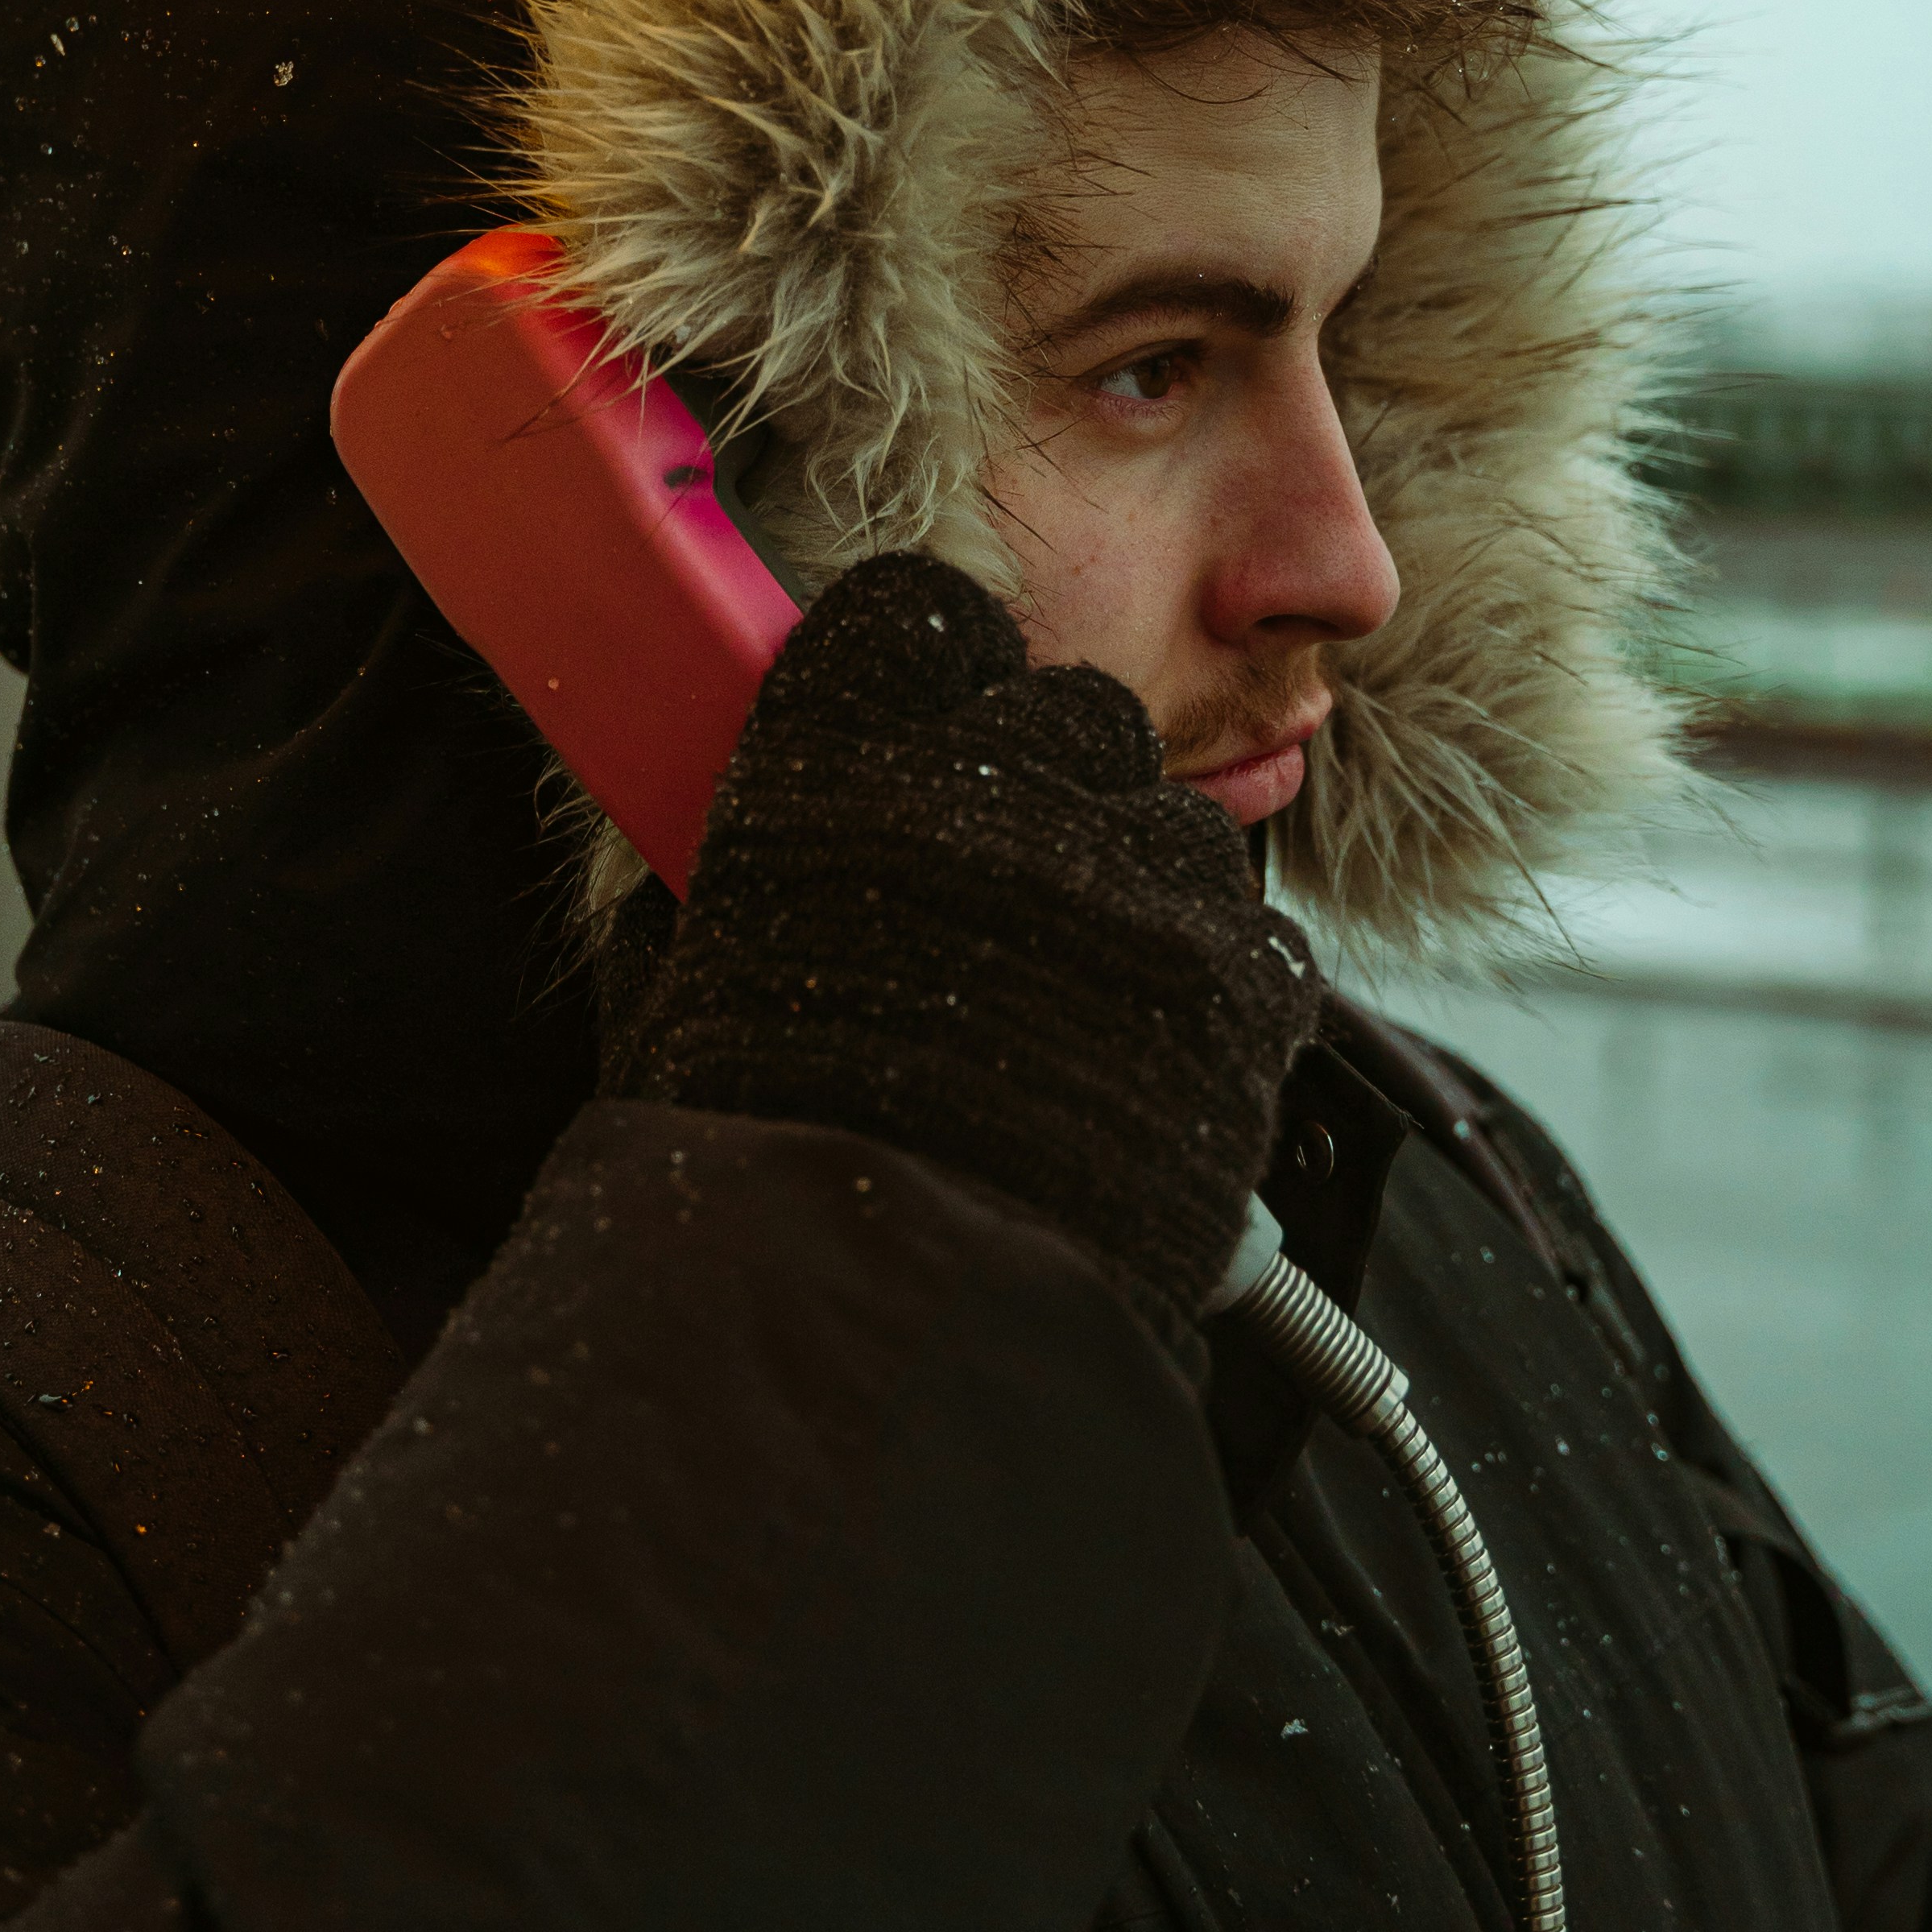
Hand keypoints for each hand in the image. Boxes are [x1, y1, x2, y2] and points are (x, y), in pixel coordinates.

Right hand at [608, 553, 1319, 1322]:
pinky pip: (1246, 942)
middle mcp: (1001, 782)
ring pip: (1174, 827)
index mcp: (845, 757)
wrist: (888, 1314)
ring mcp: (1133, 875)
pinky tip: (1137, 1075)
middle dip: (1052, 788)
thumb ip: (716, 880)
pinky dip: (1209, 997)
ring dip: (1138, 897)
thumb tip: (699, 850)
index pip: (919, 617)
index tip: (934, 722)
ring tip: (1074, 1015)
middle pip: (1075, 710)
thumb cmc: (761, 1158)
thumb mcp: (684, 983)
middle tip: (1008, 899)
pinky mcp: (1234, 977)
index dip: (933, 673)